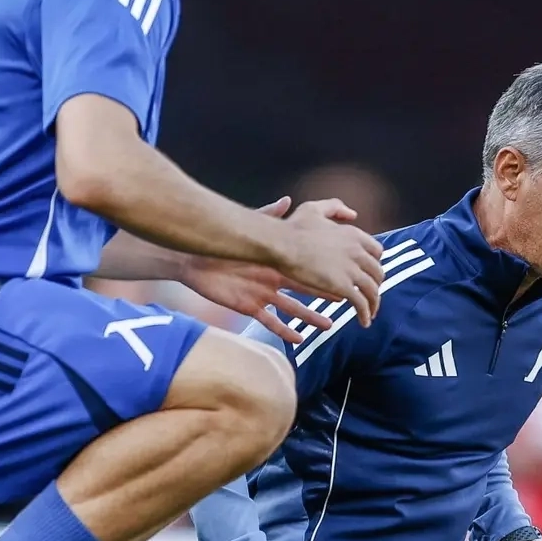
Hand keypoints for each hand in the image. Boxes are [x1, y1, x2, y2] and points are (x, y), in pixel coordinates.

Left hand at [180, 198, 335, 345]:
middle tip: (347, 301)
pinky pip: (270, 322)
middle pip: (304, 291)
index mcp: (275, 262)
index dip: (324, 272)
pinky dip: (284, 331)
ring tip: (328, 326)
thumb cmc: (222, 245)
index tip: (343, 274)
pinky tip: (299, 340)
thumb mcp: (249, 229)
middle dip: (324, 296)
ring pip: (292, 310)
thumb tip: (288, 200)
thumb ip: (269, 215)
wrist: (195, 262)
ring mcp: (262, 295)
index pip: (305, 268)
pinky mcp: (249, 308)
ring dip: (310, 318)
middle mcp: (273, 280)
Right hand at [278, 200, 384, 326]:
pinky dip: (366, 314)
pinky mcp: (343, 287)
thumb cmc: (292, 227)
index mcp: (353, 234)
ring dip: (374, 303)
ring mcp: (352, 269)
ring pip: (372, 290)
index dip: (373, 263)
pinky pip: (361, 304)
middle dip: (376, 284)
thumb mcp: (315, 209)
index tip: (368, 272)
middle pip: (377, 272)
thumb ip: (334, 208)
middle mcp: (358, 251)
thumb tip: (352, 214)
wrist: (282, 244)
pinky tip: (364, 321)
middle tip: (370, 294)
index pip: (376, 251)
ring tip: (370, 313)